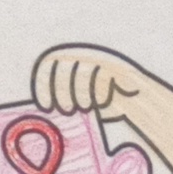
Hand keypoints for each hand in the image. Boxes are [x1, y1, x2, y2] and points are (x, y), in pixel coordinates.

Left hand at [30, 45, 157, 120]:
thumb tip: (40, 117)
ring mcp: (101, 59)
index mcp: (70, 61)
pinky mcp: (118, 66)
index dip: (43, 83)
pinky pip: (105, 73)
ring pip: (83, 68)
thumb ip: (62, 100)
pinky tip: (103, 102)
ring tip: (85, 108)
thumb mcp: (78, 99)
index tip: (46, 107)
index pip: (48, 61)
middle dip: (62, 90)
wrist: (132, 96)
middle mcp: (84, 56)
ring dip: (81, 92)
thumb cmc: (100, 98)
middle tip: (68, 110)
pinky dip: (102, 90)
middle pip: (63, 63)